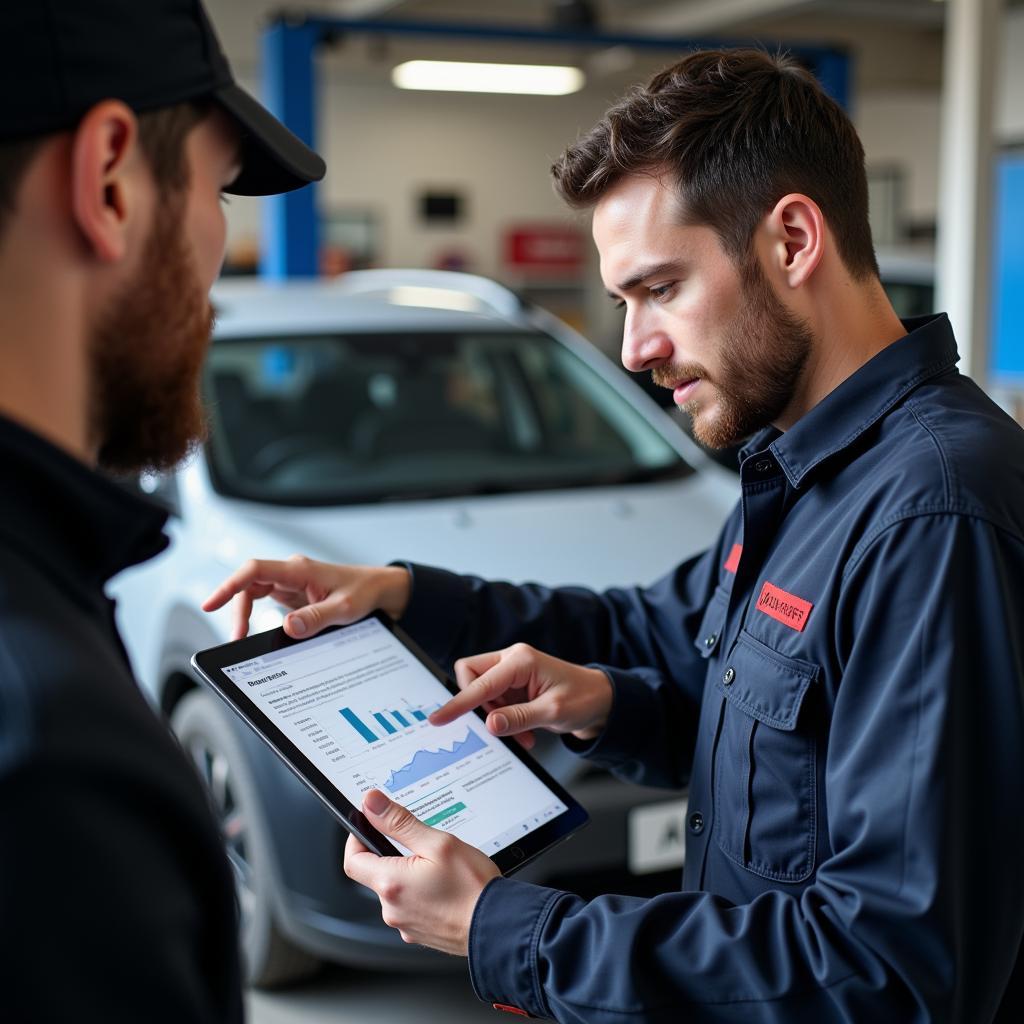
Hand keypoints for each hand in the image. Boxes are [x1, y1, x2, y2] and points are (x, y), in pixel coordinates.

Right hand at [201, 556, 411, 639]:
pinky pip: (265, 600)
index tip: (212, 604)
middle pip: (249, 583)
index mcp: (300, 570)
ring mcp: (291, 581)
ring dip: (245, 613)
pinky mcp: (293, 592)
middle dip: (236, 607)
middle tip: (236, 636)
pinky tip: (257, 631)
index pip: (254, 570)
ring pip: (254, 591)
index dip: (229, 585)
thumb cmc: (364, 592)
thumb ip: (317, 618)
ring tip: (242, 636)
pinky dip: (256, 615)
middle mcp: (292, 572)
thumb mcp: (345, 609)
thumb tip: (289, 627)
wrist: (379, 588)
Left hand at [344, 789, 499, 955]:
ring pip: (397, 891)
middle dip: (394, 856)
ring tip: (442, 869)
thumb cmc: (472, 888)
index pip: (352, 859)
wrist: (498, 927)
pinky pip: (412, 906)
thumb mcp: (438, 843)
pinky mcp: (420, 933)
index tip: (369, 827)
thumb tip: (372, 803)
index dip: (356, 839)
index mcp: (390, 883)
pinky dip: (423, 894)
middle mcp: (392, 908)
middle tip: (422, 845)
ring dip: (411, 875)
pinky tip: (446, 887)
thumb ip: (400, 822)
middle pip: (376, 874)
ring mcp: (405, 924)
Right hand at [430, 643, 612, 750]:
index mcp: (520, 660)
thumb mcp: (553, 712)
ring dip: (495, 718)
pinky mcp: (513, 687)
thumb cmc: (584, 699)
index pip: (478, 681)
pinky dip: (504, 721)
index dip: (458, 702)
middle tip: (498, 726)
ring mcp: (512, 673)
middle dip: (479, 706)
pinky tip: (524, 733)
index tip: (438, 718)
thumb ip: (519, 718)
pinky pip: (494, 703)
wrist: (603, 702)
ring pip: (482, 694)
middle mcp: (512, 660)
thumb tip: (490, 725)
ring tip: (522, 734)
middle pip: (471, 677)